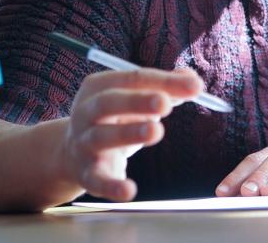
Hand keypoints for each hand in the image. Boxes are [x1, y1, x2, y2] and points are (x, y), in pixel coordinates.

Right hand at [57, 67, 202, 201]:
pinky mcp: (86, 174)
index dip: (164, 81)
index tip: (195, 87)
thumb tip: (194, 81)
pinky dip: (112, 186)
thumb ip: (166, 87)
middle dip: (137, 101)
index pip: (132, 78)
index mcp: (99, 86)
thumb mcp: (135, 98)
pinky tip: (130, 190)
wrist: (72, 153)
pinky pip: (97, 180)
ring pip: (102, 136)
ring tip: (156, 131)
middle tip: (165, 103)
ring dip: (128, 133)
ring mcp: (84, 143)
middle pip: (109, 103)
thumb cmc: (115, 118)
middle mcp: (86, 112)